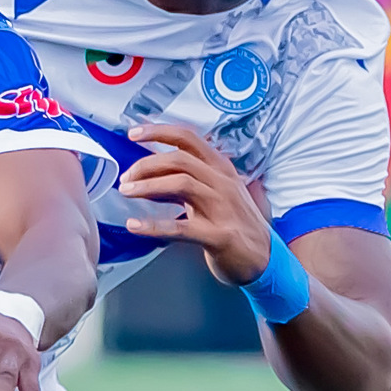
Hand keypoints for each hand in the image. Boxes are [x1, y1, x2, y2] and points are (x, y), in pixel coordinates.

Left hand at [119, 122, 272, 285]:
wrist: (264, 258)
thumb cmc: (235, 223)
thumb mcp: (214, 193)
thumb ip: (186, 181)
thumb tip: (148, 174)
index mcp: (221, 168)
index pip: (188, 138)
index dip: (159, 132)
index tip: (134, 133)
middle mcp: (223, 183)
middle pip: (179, 160)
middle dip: (146, 165)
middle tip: (126, 177)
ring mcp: (223, 208)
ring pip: (181, 185)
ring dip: (148, 186)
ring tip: (127, 191)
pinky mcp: (219, 235)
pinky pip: (181, 228)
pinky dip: (154, 226)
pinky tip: (135, 226)